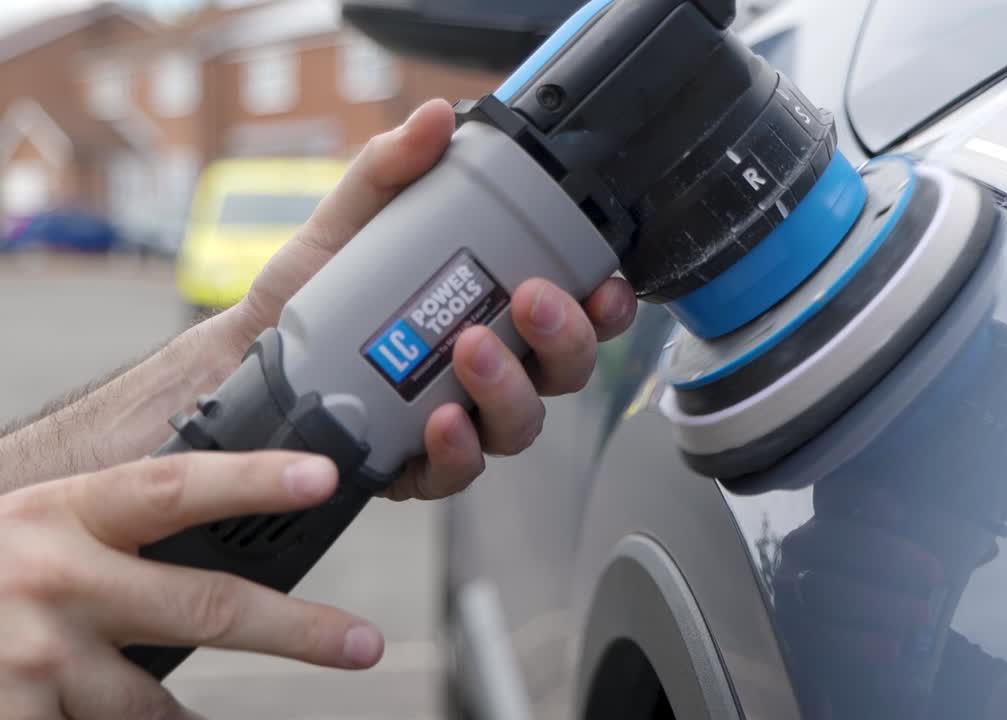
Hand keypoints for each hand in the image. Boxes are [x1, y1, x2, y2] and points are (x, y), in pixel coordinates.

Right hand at [0, 451, 379, 718]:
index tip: (323, 477)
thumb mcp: (35, 527)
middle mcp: (54, 583)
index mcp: (63, 514)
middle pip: (203, 609)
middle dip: (297, 631)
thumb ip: (113, 528)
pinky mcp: (19, 718)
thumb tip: (220, 519)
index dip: (252, 479)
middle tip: (364, 644)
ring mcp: (34, 660)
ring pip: (155, 707)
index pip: (173, 487)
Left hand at [227, 99, 636, 500]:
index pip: (578, 313)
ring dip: (509, 389)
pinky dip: (458, 451)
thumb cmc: (319, 294)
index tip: (602, 283)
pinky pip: (459, 472)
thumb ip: (391, 169)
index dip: (607, 305)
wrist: (252, 354)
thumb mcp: (352, 220)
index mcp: (498, 312)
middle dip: (565, 338)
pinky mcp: (421, 466)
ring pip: (522, 424)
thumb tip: (431, 120)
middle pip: (565, 370)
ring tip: (471, 348)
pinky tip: (441, 422)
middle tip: (530, 299)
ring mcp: (463, 422)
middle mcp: (494, 371)